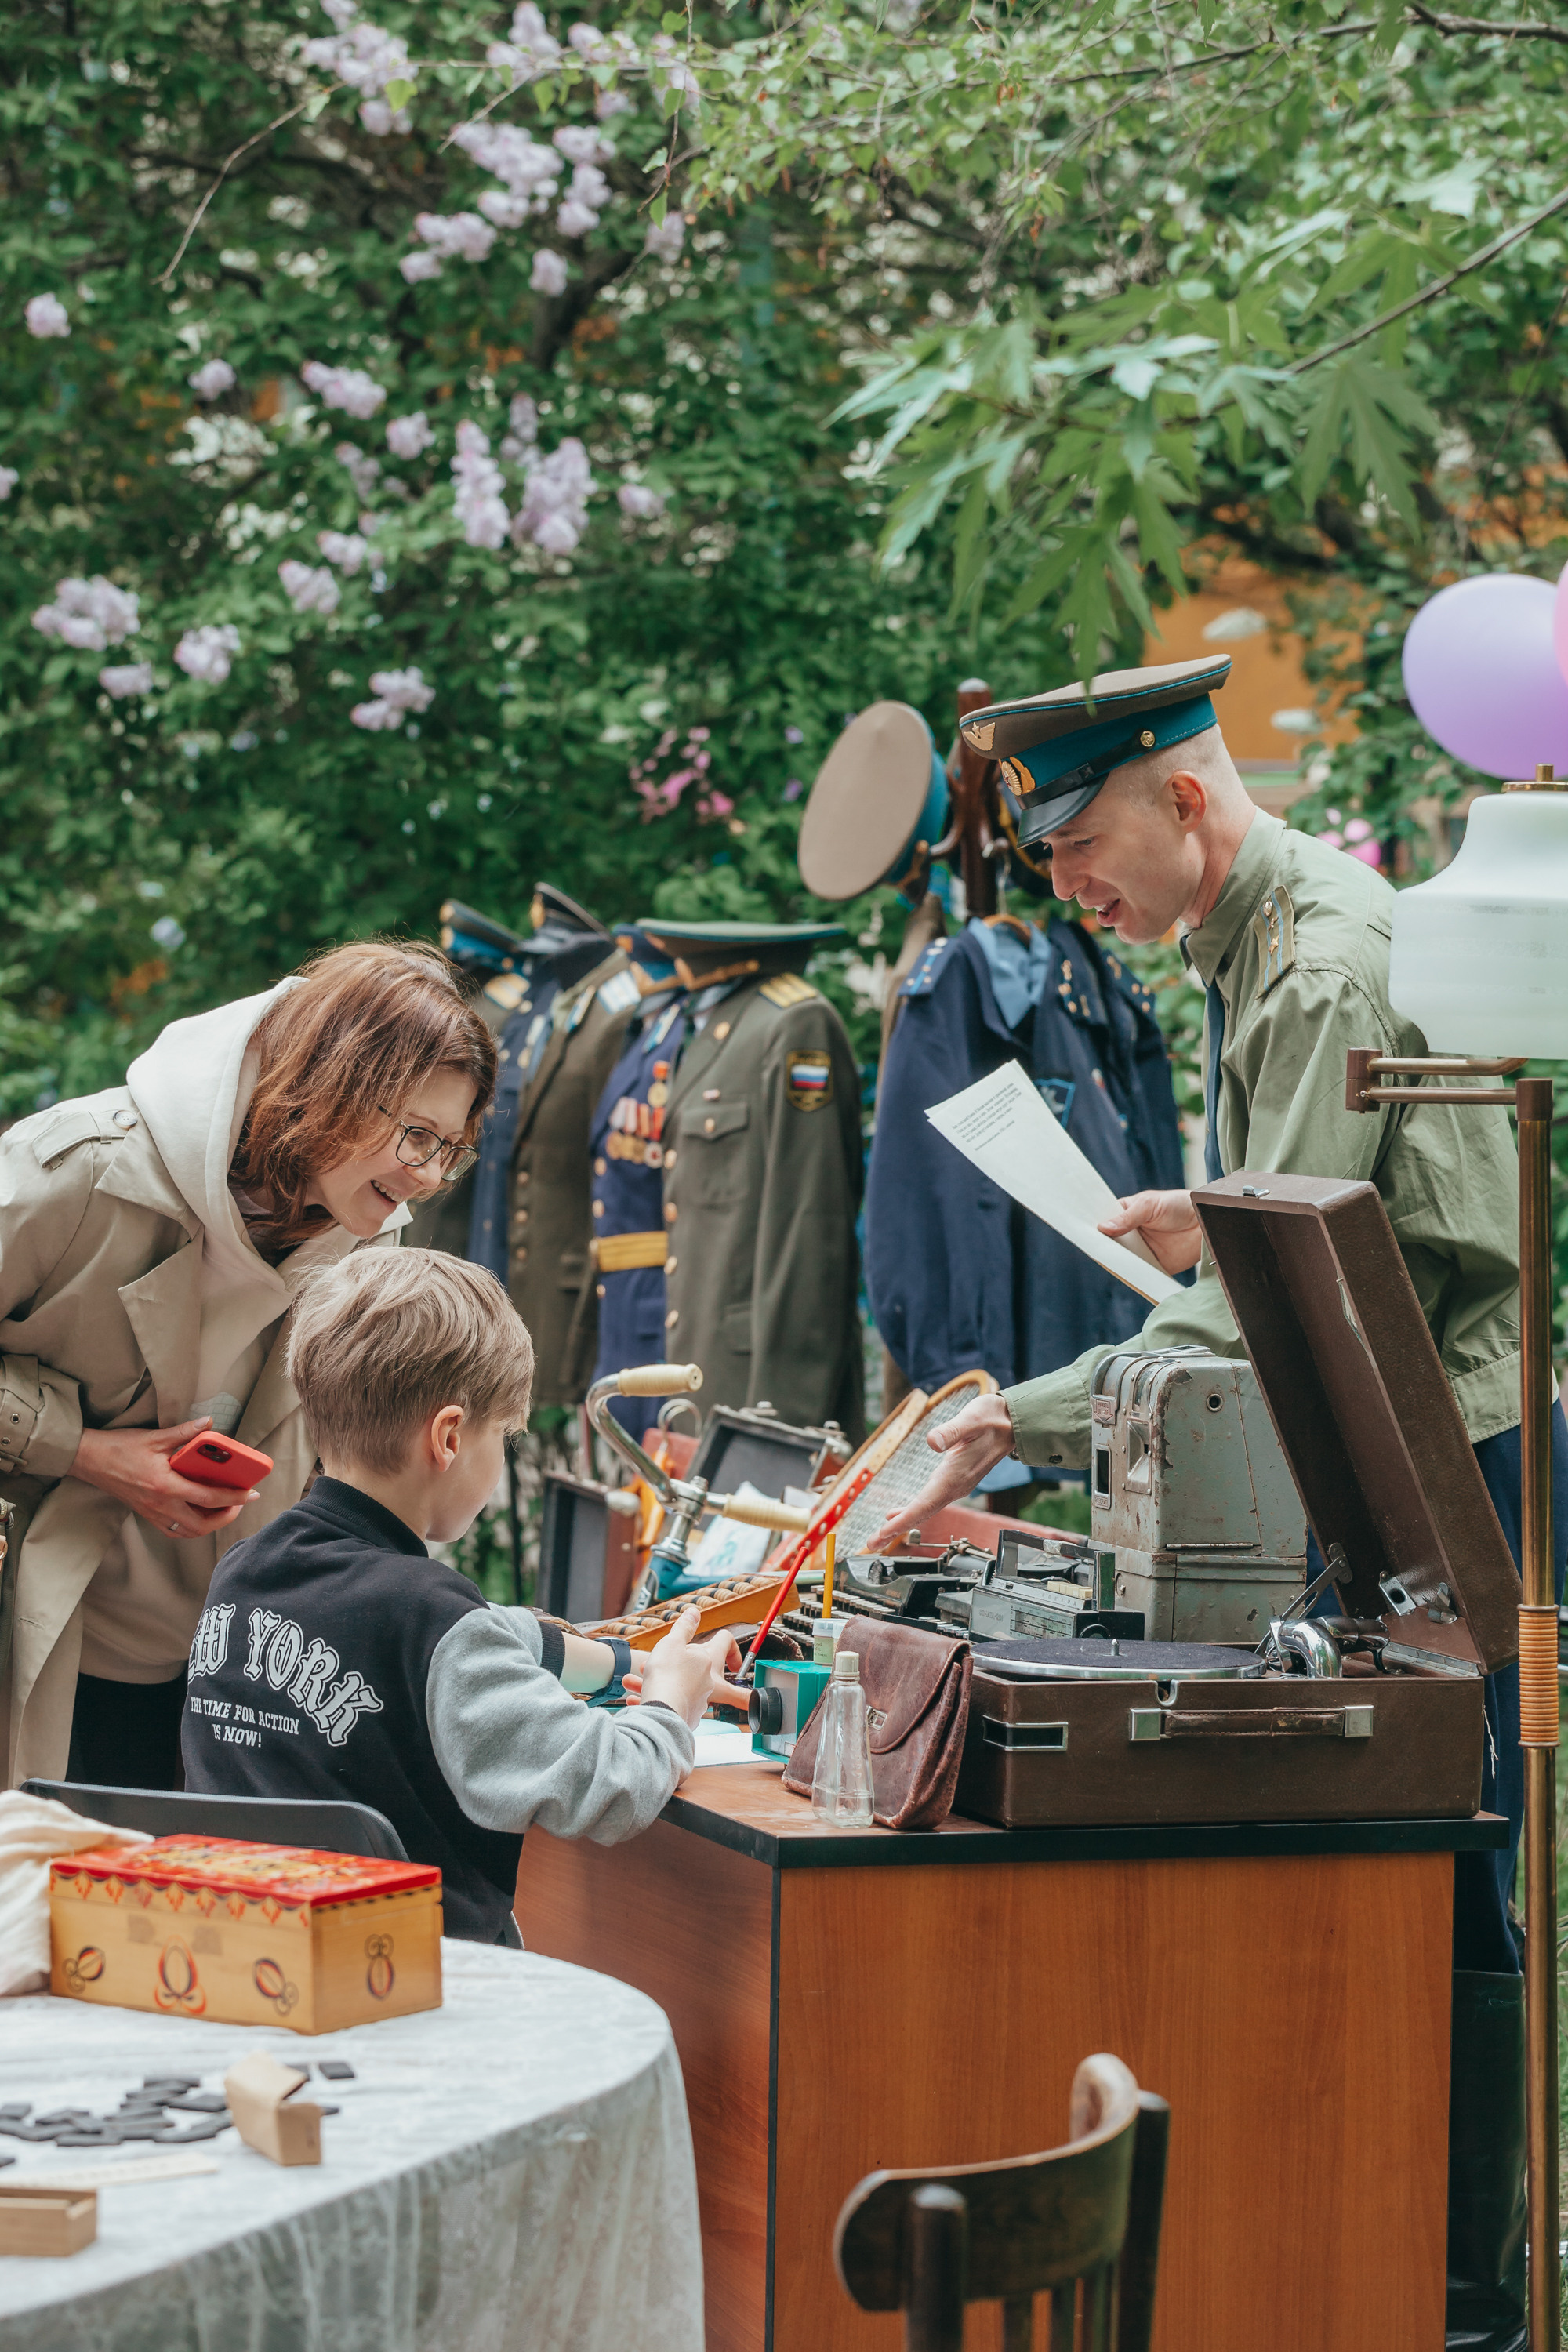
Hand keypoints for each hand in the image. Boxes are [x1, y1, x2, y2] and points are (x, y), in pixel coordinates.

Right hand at [70, 1418, 253, 1538]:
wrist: (89, 1460)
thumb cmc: (120, 1447)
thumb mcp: (155, 1437)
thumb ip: (185, 1432)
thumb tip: (209, 1423)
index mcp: (165, 1485)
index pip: (208, 1498)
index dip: (233, 1498)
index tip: (251, 1493)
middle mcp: (160, 1505)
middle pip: (202, 1524)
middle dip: (227, 1516)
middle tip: (240, 1502)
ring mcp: (152, 1513)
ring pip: (188, 1532)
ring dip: (210, 1524)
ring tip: (224, 1508)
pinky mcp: (146, 1515)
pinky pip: (174, 1531)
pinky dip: (191, 1527)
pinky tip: (199, 1513)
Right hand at [624, 1609, 746, 1729]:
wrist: (662, 1712)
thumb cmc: (667, 1676)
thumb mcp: (672, 1642)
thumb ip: (684, 1627)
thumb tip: (694, 1614)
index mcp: (708, 1659)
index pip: (725, 1641)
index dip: (723, 1640)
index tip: (717, 1645)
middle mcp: (707, 1680)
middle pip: (696, 1666)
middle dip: (675, 1664)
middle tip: (658, 1664)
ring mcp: (699, 1699)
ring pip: (680, 1686)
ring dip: (659, 1682)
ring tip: (634, 1681)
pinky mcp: (687, 1716)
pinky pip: (672, 1704)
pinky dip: (657, 1700)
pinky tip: (640, 1698)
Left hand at [873, 1392, 1015, 1550]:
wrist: (1013, 1424)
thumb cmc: (992, 1419)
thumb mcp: (971, 1419)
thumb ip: (951, 1431)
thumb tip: (932, 1441)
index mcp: (956, 1475)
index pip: (925, 1504)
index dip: (903, 1521)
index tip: (884, 1533)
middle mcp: (956, 1486)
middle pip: (922, 1513)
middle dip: (897, 1530)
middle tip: (873, 1544)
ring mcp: (957, 1486)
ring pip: (926, 1510)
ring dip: (903, 1523)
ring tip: (881, 1535)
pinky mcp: (956, 1481)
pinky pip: (930, 1502)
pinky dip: (913, 1511)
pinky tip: (899, 1514)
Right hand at [1098, 1188, 1202, 1273]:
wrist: (1205, 1222)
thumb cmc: (1178, 1205)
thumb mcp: (1150, 1205)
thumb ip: (1128, 1217)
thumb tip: (1102, 1228)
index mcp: (1124, 1215)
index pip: (1102, 1222)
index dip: (1091, 1226)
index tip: (1080, 1230)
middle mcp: (1129, 1235)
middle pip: (1108, 1245)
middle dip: (1100, 1247)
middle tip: (1093, 1248)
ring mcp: (1140, 1252)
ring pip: (1121, 1262)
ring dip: (1115, 1264)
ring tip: (1109, 1263)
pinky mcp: (1153, 1267)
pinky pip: (1139, 1275)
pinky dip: (1133, 1277)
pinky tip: (1128, 1275)